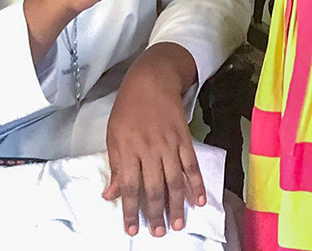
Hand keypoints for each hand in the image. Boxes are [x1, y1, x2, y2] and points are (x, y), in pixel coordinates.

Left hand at [103, 43, 205, 236]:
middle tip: (159, 232)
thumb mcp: (113, 135)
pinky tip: (199, 199)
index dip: (131, 211)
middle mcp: (149, 150)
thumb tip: (112, 194)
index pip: (130, 187)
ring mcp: (169, 144)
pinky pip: (192, 165)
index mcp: (128, 149)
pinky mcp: (184, 139)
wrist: (152, 80)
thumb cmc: (128, 108)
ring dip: (177, 204)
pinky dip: (196, 183)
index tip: (132, 230)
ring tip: (178, 224)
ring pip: (174, 180)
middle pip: (154, 187)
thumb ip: (116, 166)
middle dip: (156, 213)